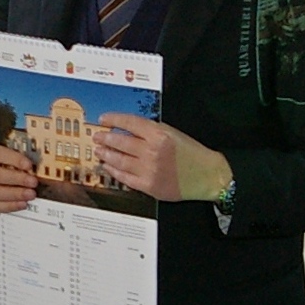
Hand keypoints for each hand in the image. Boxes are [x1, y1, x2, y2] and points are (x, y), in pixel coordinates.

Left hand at [93, 114, 231, 203]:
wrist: (207, 175)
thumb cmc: (192, 154)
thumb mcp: (173, 133)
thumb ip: (151, 131)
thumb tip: (126, 130)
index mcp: (159, 134)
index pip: (130, 123)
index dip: (113, 120)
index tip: (103, 119)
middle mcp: (152, 151)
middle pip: (120, 142)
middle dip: (105, 138)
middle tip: (97, 137)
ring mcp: (149, 170)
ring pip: (119, 160)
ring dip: (106, 154)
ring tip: (99, 151)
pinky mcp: (148, 186)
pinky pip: (125, 177)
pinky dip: (114, 171)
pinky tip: (108, 166)